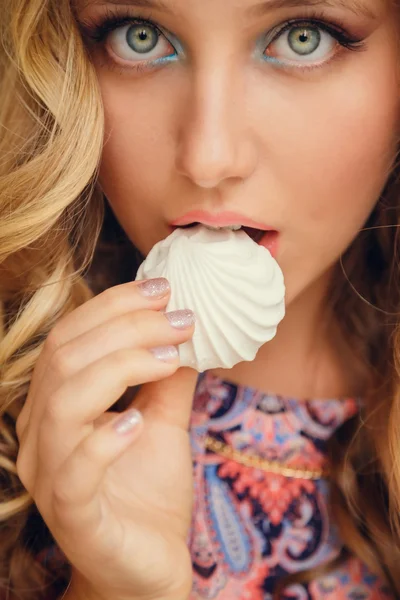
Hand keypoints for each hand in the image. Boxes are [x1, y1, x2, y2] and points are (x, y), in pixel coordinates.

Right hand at [16, 278, 197, 599]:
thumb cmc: (149, 492)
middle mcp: (40, 433)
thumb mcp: (164, 422)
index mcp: (56, 404)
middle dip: (126, 327)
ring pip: (63, 400)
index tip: (164, 289)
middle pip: (66, 358)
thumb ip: (168, 378)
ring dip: (121, 366)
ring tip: (170, 357)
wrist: (148, 566)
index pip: (71, 337)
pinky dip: (105, 437)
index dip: (114, 305)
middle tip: (180, 319)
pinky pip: (74, 470)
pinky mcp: (71, 515)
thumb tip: (185, 327)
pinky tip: (138, 420)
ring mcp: (49, 475)